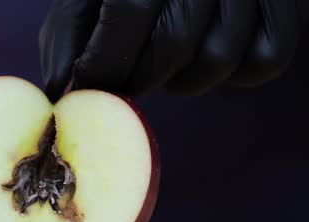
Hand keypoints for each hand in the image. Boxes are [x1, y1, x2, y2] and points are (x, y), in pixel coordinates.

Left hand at [39, 0, 308, 100]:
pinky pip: (262, 64)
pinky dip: (233, 75)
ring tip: (165, 62)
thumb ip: (71, 32)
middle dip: (140, 76)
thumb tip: (60, 89)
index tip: (92, 80)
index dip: (106, 61)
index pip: (129, 11)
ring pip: (217, 60)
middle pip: (173, 45)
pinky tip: (205, 56)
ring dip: (181, 79)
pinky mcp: (288, 7)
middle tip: (126, 75)